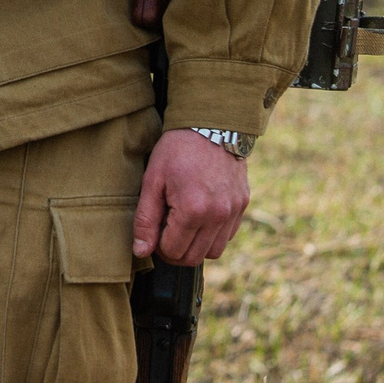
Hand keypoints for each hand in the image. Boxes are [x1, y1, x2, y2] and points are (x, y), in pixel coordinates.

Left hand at [133, 129, 250, 266]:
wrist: (211, 124)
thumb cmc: (177, 149)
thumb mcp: (153, 180)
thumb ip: (145, 219)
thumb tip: (141, 251)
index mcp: (192, 209)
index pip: (172, 251)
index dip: (157, 245)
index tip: (153, 229)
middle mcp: (217, 215)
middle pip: (193, 258)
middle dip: (175, 251)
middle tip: (165, 231)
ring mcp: (233, 211)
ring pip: (213, 252)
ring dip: (195, 246)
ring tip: (182, 224)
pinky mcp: (242, 205)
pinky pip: (227, 236)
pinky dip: (212, 235)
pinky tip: (200, 216)